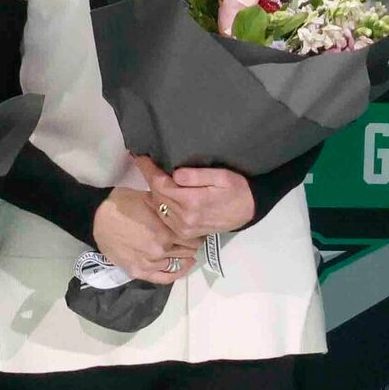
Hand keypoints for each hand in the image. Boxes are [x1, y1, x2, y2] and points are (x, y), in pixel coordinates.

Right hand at [92, 185, 202, 284]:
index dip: (197, 231)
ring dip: (184, 256)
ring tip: (185, 249)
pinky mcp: (139, 272)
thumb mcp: (150, 199)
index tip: (196, 227)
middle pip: (188, 251)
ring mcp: (149, 264)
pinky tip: (181, 265)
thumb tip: (187, 208)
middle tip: (191, 237)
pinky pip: (164, 278)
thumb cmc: (123, 204)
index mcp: (166, 232)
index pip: (193, 237)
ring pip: (179, 264)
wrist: (96, 218)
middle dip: (191, 243)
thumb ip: (170, 207)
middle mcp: (160, 251)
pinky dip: (176, 273)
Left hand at [135, 155, 253, 234]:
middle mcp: (184, 217)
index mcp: (192, 202)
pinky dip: (161, 204)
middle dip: (151, 178)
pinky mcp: (185, 232)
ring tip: (157, 176)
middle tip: (148, 163)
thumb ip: (196, 175)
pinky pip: (164, 217)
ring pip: (158, 206)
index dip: (147, 169)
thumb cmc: (237, 189)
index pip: (160, 184)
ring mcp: (184, 228)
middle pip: (156, 195)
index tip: (139, 156)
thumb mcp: (221, 176)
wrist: (249, 211)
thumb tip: (174, 174)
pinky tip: (165, 194)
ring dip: (155, 191)